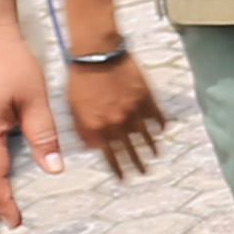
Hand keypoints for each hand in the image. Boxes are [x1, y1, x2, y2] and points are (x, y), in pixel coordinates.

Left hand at [65, 52, 168, 180]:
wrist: (97, 54)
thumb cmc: (79, 78)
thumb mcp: (72, 107)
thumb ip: (81, 129)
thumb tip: (89, 146)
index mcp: (97, 126)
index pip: (108, 154)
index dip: (116, 168)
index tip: (122, 178)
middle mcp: (117, 122)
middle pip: (129, 149)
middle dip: (136, 164)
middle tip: (142, 174)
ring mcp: (134, 110)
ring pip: (145, 135)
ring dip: (150, 148)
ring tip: (155, 156)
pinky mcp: (146, 98)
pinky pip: (156, 116)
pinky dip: (159, 125)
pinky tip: (162, 131)